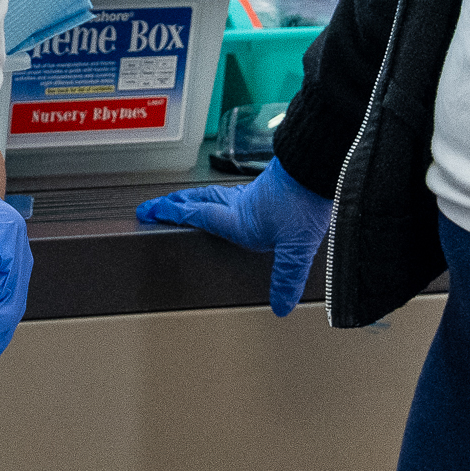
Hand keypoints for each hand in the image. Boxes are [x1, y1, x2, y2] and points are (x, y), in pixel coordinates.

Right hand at [134, 161, 332, 316]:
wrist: (320, 165)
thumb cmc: (306, 200)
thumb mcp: (296, 247)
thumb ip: (286, 277)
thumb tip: (279, 305)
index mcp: (238, 219)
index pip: (196, 214)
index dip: (171, 213)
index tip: (149, 213)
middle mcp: (240, 204)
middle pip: (198, 200)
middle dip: (175, 204)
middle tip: (156, 206)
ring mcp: (254, 193)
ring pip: (214, 194)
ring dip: (195, 197)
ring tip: (184, 202)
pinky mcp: (269, 186)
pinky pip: (234, 192)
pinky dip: (221, 195)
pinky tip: (232, 202)